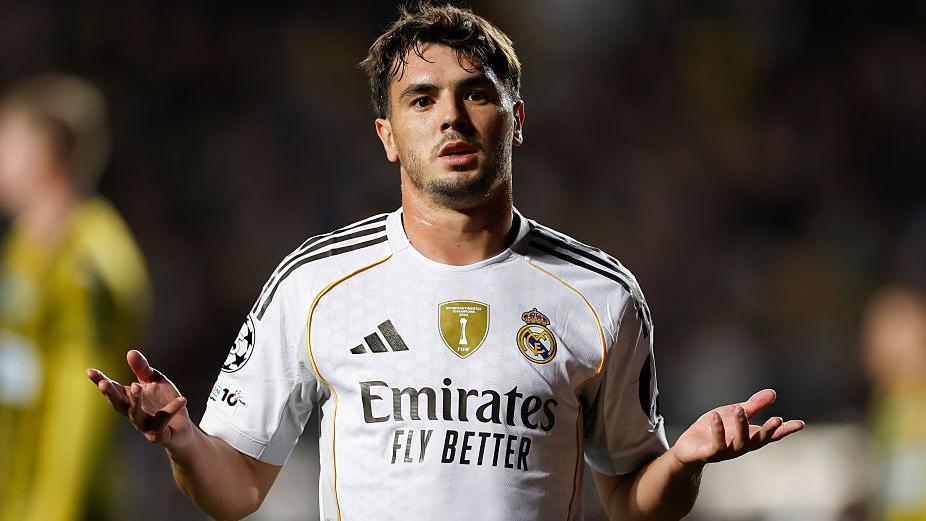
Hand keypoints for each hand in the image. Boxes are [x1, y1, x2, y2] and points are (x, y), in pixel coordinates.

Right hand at [87, 350, 191, 447]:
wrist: (183, 427)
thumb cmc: (165, 402)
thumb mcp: (155, 381)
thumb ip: (143, 369)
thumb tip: (130, 352)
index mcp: (129, 400)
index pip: (113, 390)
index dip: (100, 381)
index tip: (89, 371)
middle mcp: (133, 414)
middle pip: (118, 404)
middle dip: (110, 394)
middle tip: (104, 383)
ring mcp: (144, 426)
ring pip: (136, 415)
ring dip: (135, 400)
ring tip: (137, 385)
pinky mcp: (159, 435)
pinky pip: (163, 421)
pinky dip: (171, 409)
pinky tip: (182, 399)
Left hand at [670, 389, 803, 466]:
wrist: (689, 446)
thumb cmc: (714, 429)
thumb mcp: (734, 413)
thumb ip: (753, 405)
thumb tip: (773, 393)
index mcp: (749, 436)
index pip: (771, 435)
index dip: (786, 430)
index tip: (800, 424)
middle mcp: (741, 446)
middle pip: (759, 441)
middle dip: (768, 431)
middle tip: (777, 419)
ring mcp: (727, 451)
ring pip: (740, 443)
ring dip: (741, 426)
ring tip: (740, 410)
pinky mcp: (710, 453)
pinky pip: (717, 444)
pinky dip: (718, 431)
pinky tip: (716, 417)